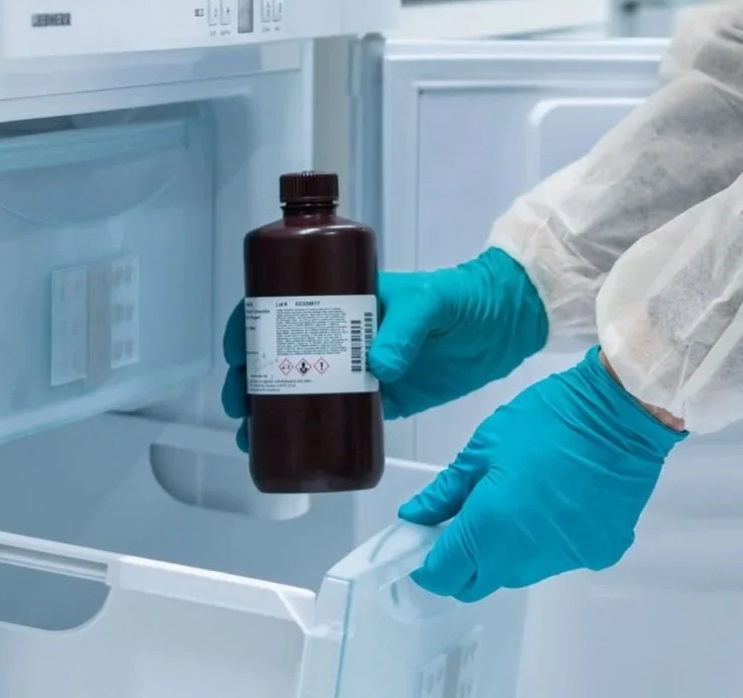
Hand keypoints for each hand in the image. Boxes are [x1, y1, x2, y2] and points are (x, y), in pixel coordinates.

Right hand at [222, 248, 548, 449]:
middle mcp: (347, 332)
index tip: (237, 349)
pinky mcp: (383, 397)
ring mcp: (362, 366)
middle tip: (237, 399)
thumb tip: (379, 364)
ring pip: (303, 385)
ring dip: (269, 405)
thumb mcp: (431, 301)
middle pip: (282, 350)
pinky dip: (311, 430)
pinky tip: (288, 445)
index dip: (252, 325)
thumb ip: (406, 328)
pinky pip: (338, 414)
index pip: (285, 304)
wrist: (506, 323)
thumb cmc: (468, 296)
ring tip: (248, 430)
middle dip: (249, 374)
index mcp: (348, 297)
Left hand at [398, 347, 685, 600]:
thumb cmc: (546, 418)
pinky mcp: (599, 554)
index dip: (429, 564)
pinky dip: (551, 541)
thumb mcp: (485, 445)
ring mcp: (566, 559)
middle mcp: (526, 556)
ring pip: (521, 572)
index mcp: (491, 526)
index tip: (427, 543)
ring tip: (523, 502)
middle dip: (466, 563)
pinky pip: (561, 559)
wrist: (620, 412)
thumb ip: (446, 490)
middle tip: (469, 522)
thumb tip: (415, 517)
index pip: (444, 576)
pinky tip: (561, 504)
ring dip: (509, 550)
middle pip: (481, 582)